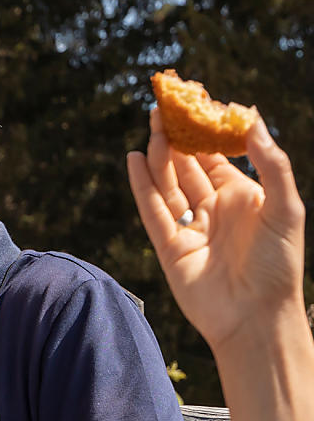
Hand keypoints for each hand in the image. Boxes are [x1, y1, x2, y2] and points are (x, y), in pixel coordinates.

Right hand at [127, 108, 305, 351]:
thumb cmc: (279, 265)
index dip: (205, 132)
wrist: (257, 317)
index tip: (194, 103)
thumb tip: (252, 120)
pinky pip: (153, 212)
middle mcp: (215, 211)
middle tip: (163, 108)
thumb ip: (271, 164)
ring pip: (169, 185)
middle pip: (188, 167)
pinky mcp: (170, 249)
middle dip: (176, 138)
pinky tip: (135, 160)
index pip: (218, 157)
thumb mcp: (286, 208)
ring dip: (159, 156)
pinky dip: (142, 186)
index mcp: (243, 198)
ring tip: (152, 126)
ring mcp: (191, 229)